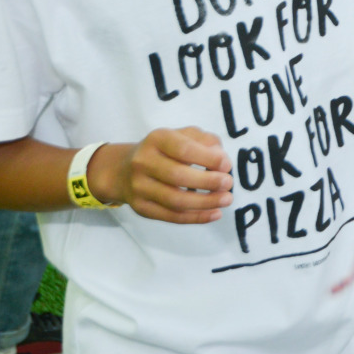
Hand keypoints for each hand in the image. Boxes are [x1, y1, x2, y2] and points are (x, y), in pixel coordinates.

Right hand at [91, 128, 232, 223]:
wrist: (125, 169)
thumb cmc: (166, 150)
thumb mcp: (184, 135)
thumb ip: (206, 142)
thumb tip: (222, 161)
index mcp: (157, 139)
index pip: (183, 149)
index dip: (208, 159)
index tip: (226, 165)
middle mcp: (143, 162)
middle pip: (178, 176)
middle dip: (208, 182)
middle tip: (228, 183)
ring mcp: (139, 187)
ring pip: (175, 200)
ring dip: (205, 202)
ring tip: (226, 199)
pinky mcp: (141, 208)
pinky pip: (171, 216)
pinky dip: (196, 217)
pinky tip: (215, 213)